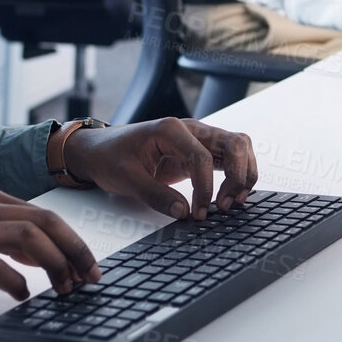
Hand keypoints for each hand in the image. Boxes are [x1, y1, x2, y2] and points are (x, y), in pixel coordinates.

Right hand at [0, 188, 101, 300]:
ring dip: (56, 266)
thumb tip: (46, 257)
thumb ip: (4, 235)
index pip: (45, 215)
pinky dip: (17, 284)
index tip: (89, 267)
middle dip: (76, 252)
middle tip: (91, 279)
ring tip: (64, 290)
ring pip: (28, 239)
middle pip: (45, 223)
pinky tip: (21, 296)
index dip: (74, 242)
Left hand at [63, 116, 258, 221]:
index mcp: (170, 130)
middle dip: (238, 176)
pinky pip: (229, 158)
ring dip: (243, 174)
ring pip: (239, 147)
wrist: (98, 150)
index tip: (199, 212)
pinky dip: (237, 176)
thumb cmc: (109, 157)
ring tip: (231, 203)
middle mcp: (190, 129)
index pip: (203, 156)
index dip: (206, 187)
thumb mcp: (126, 178)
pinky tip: (229, 197)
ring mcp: (197, 139)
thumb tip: (185, 212)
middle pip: (234, 143)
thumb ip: (156, 195)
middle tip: (225, 206)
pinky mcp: (199, 152)